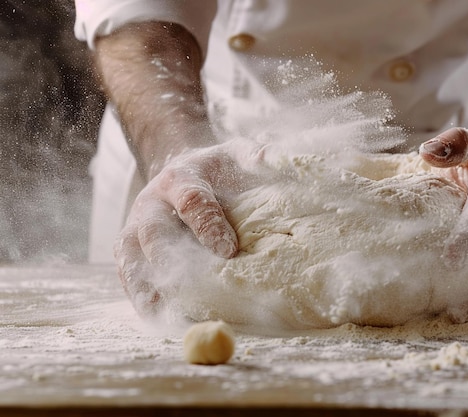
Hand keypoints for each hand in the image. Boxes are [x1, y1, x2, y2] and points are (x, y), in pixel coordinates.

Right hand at [114, 140, 265, 317]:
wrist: (180, 172)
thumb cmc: (215, 169)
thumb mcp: (235, 153)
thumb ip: (253, 155)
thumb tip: (269, 159)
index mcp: (180, 178)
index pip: (192, 202)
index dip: (208, 226)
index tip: (229, 251)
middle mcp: (151, 203)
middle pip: (153, 232)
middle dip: (172, 260)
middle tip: (194, 289)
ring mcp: (135, 226)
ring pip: (131, 256)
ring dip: (147, 287)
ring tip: (165, 317)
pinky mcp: (129, 248)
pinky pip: (128, 272)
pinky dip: (139, 296)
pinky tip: (156, 319)